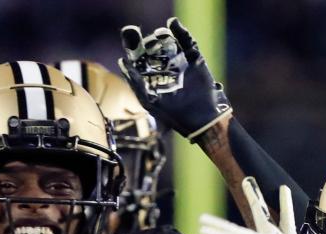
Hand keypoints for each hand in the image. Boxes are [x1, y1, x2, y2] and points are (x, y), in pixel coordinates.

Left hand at [119, 17, 230, 138]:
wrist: (203, 118)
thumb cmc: (175, 115)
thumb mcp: (149, 101)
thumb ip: (136, 82)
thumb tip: (122, 62)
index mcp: (153, 79)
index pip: (141, 60)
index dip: (134, 49)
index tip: (129, 39)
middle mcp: (166, 70)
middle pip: (154, 49)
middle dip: (149, 41)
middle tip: (143, 33)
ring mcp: (181, 64)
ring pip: (170, 44)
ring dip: (163, 36)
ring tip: (158, 33)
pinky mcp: (195, 60)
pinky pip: (187, 42)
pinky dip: (181, 32)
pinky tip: (173, 24)